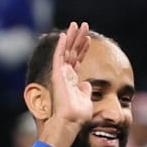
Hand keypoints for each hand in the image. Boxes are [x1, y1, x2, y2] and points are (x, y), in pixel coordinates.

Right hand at [38, 22, 93, 146]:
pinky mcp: (57, 75)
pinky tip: (63, 34)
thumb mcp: (85, 100)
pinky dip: (60, 45)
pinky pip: (58, 56)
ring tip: (77, 25)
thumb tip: (87, 84)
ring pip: (66, 50)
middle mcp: (66, 75)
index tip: (88, 39)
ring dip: (72, 37)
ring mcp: (61, 74)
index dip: (83, 49)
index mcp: (72, 80)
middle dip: (78, 38)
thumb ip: (85, 90)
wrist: (70, 121)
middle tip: (83, 25)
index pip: (78, 60)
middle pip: (72, 52)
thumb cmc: (78, 115)